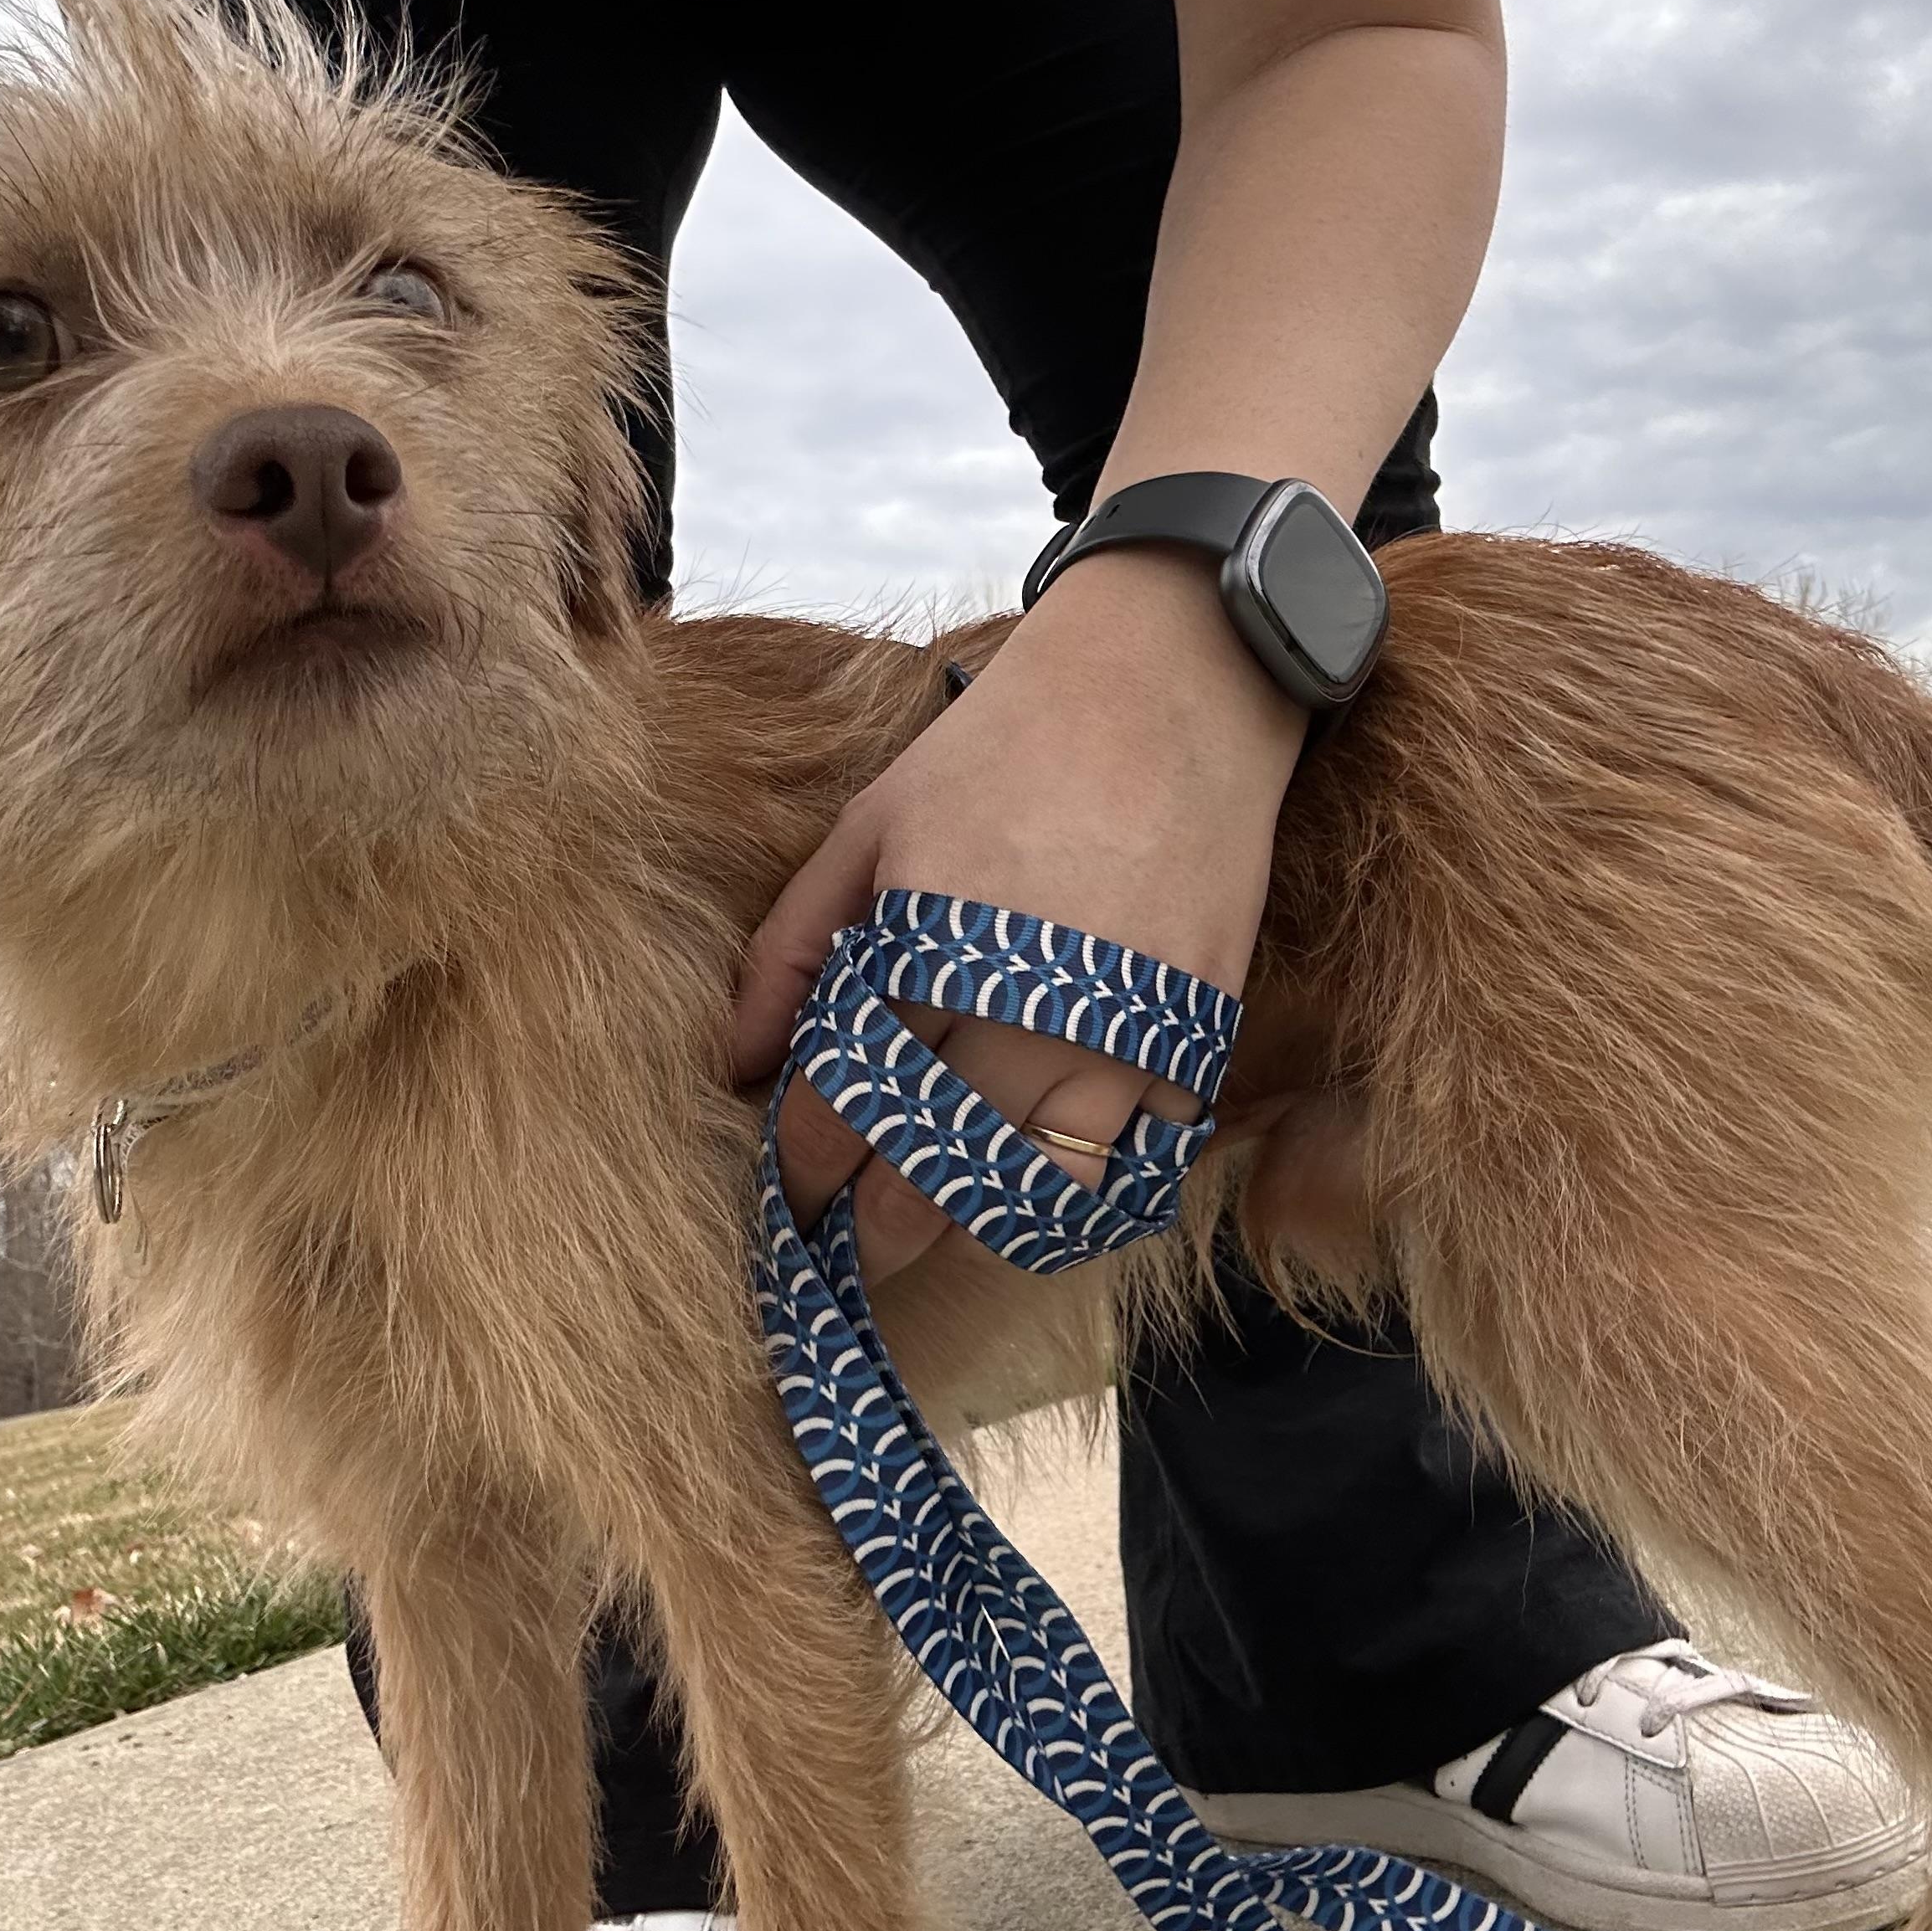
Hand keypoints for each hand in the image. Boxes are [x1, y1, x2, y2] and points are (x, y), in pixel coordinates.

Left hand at [729, 546, 1304, 1280]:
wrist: (1178, 682)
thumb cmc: (1006, 746)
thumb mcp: (871, 824)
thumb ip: (793, 950)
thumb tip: (734, 1066)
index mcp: (930, 947)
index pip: (843, 1106)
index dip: (802, 1170)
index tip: (784, 1199)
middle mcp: (1025, 1003)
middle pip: (931, 1170)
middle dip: (871, 1224)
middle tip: (839, 1248)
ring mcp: (1122, 1028)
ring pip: (1033, 1189)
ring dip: (972, 1227)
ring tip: (930, 1231)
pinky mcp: (1197, 1033)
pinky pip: (1133, 1161)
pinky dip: (1079, 1195)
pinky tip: (1033, 1197)